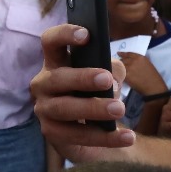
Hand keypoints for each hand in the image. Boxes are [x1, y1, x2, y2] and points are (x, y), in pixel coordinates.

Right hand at [30, 25, 132, 161]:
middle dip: (82, 78)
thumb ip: (114, 71)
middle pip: (57, 78)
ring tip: (119, 109)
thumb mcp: (111, 77)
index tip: (86, 35)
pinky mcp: (51, 133)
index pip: (51, 42)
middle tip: (106, 80)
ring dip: (93, 108)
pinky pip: (76, 136)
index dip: (64, 35)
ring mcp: (44, 109)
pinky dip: (104, 137)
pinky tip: (127, 136)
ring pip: (64, 108)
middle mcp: (43, 84)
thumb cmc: (99, 94)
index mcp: (56, 63)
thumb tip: (111, 80)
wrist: (98, 133)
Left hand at [119, 52, 167, 97]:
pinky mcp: (126, 75)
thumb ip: (139, 62)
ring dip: (119, 69)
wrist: (154, 87)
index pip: (128, 54)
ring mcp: (129, 67)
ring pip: (120, 66)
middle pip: (122, 60)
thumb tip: (132, 62)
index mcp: (140, 57)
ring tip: (120, 72)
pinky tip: (120, 76)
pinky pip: (120, 73)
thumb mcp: (148, 65)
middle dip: (120, 62)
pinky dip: (119, 74)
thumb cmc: (153, 77)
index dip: (122, 54)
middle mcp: (134, 61)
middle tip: (119, 65)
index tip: (119, 53)